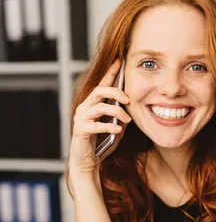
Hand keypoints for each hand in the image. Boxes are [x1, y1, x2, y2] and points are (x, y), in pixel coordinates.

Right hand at [69, 59, 131, 181]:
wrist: (86, 161)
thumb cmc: (100, 143)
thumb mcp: (115, 128)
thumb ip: (120, 118)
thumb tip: (129, 110)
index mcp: (93, 104)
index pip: (102, 84)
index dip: (111, 72)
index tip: (120, 61)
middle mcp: (85, 107)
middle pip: (99, 91)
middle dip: (116, 92)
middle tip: (129, 99)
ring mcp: (81, 118)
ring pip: (99, 107)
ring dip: (116, 112)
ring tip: (127, 119)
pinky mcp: (80, 130)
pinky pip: (96, 125)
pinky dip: (109, 127)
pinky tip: (117, 130)